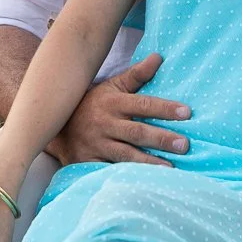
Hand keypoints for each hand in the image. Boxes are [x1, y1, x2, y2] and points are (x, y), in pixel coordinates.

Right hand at [48, 52, 190, 165]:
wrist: (55, 125)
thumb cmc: (92, 104)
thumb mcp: (112, 86)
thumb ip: (136, 75)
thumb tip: (159, 57)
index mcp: (113, 103)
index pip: (143, 105)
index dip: (165, 109)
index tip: (187, 113)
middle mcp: (105, 123)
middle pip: (137, 132)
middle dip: (161, 139)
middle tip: (185, 144)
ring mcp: (96, 145)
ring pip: (126, 155)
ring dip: (149, 163)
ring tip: (171, 169)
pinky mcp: (88, 163)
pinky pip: (109, 171)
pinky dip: (126, 177)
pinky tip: (143, 183)